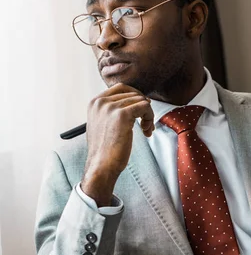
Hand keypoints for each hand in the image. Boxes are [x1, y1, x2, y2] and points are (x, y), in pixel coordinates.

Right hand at [81, 84, 153, 205]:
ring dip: (148, 115)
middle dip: (143, 108)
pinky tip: (147, 132)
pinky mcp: (122, 115)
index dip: (136, 97)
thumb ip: (111, 112)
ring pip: (141, 100)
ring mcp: (111, 107)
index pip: (121, 88)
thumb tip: (133, 102)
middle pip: (133, 93)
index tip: (141, 111)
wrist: (101, 166)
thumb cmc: (104, 151)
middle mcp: (101, 102)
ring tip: (146, 130)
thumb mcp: (102, 125)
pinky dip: (150, 118)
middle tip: (145, 126)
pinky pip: (145, 107)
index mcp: (95, 103)